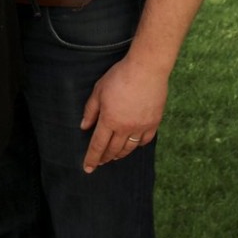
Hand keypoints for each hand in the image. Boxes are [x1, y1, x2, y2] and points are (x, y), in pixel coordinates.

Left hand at [79, 56, 168, 173]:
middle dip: (105, 158)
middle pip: (113, 149)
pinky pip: (145, 141)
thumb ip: (91, 110)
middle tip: (100, 162)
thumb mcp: (99, 90)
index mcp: (109, 120)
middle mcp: (125, 127)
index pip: (97, 145)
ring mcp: (141, 126)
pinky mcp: (154, 122)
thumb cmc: (120, 76)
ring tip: (114, 156)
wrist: (147, 69)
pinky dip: (137, 145)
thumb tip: (84, 126)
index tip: (87, 168)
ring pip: (129, 148)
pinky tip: (133, 145)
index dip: (91, 158)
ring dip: (120, 154)